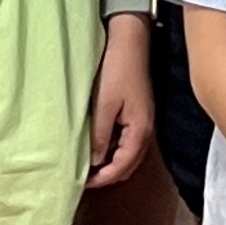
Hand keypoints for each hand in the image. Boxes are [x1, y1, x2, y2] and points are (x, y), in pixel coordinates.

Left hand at [88, 17, 153, 185]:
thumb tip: (93, 162)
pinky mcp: (136, 113)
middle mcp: (144, 131)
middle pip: (127, 165)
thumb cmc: (117, 69)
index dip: (102, 179)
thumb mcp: (103, 104)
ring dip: (109, 163)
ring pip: (126, 154)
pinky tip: (95, 145)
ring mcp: (141, 121)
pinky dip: (111, 149)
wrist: (130, 41)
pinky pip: (125, 140)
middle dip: (107, 176)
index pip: (121, 168)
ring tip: (86, 165)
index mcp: (140, 131)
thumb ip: (99, 136)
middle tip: (82, 178)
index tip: (81, 184)